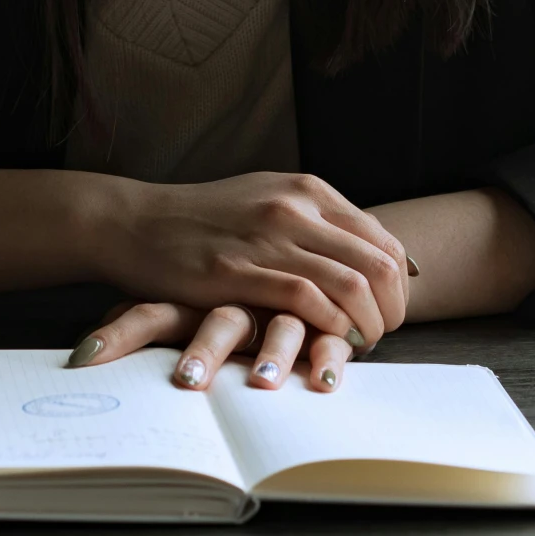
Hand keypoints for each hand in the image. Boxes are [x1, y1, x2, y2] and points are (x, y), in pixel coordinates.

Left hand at [67, 301, 353, 392]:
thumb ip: (140, 322)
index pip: (150, 314)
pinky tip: (326, 382)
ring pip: (279, 328)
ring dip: (274, 356)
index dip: (121, 332)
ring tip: (263, 384)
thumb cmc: (221, 282)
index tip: (87, 356)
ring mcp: (284, 305)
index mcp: (194, 293)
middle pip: (217, 324)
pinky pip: (331, 342)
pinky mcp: (325, 322)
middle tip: (186, 381)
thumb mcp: (180, 299)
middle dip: (200, 352)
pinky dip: (326, 361)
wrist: (289, 240)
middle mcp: (237, 297)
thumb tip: (83, 353)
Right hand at [83, 171, 410, 346]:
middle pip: (379, 264)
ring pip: (351, 284)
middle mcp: (294, 208)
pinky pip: (305, 298)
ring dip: (367, 325)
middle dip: (393, 310)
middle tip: (381, 335)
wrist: (135, 222)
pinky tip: (326, 341)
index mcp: (307, 190)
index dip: (399, 285)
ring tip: (359, 345)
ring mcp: (266, 237)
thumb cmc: (202, 219)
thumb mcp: (266, 201)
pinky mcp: (237, 270)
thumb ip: (316, 222)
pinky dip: (329, 325)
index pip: (384, 240)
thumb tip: (371, 254)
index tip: (388, 311)